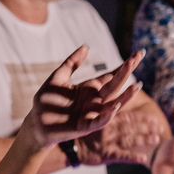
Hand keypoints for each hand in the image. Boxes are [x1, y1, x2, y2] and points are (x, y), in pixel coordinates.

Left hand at [19, 47, 142, 149]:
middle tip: (137, 58)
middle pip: (114, 86)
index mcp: (90, 88)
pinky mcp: (84, 126)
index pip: (111, 76)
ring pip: (113, 104)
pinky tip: (116, 106)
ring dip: (125, 97)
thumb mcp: (57, 77)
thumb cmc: (46, 101)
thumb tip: (86, 47)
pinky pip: (99, 121)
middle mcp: (94, 101)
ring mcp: (91, 113)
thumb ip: (71, 63)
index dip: (123, 66)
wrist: (36, 122)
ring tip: (137, 86)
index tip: (137, 54)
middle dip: (126, 72)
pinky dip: (108, 115)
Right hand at [79, 107, 164, 165]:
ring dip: (144, 139)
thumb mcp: (93, 120)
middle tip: (159, 127)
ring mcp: (108, 142)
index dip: (141, 117)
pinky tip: (144, 159)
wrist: (69, 148)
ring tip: (156, 139)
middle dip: (146, 126)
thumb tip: (122, 111)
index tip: (154, 118)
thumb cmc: (81, 134)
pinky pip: (121, 156)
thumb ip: (108, 116)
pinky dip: (133, 157)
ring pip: (129, 139)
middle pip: (131, 127)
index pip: (127, 116)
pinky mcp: (106, 155)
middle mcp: (109, 129)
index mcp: (107, 119)